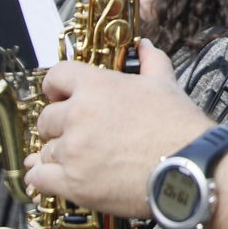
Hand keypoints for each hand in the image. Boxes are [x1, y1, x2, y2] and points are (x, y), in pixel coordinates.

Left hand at [23, 48, 213, 217]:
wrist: (188, 168)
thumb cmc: (179, 127)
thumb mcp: (165, 85)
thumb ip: (150, 61)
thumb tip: (145, 46)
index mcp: (96, 86)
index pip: (54, 77)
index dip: (56, 87)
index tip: (60, 97)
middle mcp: (78, 116)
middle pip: (45, 118)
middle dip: (58, 126)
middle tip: (76, 134)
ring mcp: (73, 151)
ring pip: (44, 150)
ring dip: (57, 154)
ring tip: (77, 159)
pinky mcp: (73, 183)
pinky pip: (39, 178)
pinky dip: (43, 177)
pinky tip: (53, 177)